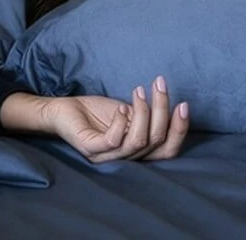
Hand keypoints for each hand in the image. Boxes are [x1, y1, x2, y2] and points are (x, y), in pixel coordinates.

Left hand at [0, 77, 188, 162]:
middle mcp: (124, 160)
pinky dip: (121, 122)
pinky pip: (113, 141)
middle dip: (162, 111)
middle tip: (160, 85)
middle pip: (156, 142)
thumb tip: (166, 107)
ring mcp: (106, 157)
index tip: (184, 104)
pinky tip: (121, 108)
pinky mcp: (90, 149)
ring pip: (138, 141)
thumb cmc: (94, 113)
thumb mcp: (126, 112)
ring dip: (143, 112)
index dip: (179, 130)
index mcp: (136, 153)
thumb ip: (144, 117)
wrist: (61, 110)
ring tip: (139, 91)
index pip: (168, 151)